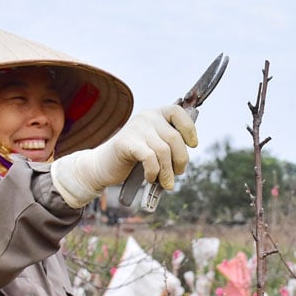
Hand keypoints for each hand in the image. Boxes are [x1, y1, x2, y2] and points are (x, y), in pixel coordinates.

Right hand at [51, 105, 196, 207]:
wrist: (102, 166)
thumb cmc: (133, 159)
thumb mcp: (154, 146)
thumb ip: (169, 146)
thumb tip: (185, 158)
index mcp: (155, 114)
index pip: (178, 112)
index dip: (189, 129)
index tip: (193, 145)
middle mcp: (146, 117)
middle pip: (174, 137)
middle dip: (181, 159)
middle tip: (178, 173)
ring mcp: (136, 128)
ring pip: (164, 151)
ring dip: (168, 172)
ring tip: (166, 183)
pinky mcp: (126, 143)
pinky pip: (150, 158)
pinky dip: (154, 172)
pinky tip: (151, 178)